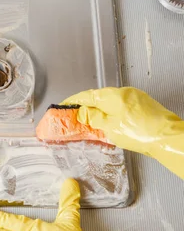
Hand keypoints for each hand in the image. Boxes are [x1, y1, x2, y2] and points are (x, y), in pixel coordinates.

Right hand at [63, 87, 183, 178]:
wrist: (169, 138)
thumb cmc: (140, 133)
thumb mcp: (109, 128)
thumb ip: (92, 119)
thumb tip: (80, 113)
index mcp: (112, 95)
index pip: (86, 96)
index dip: (72, 102)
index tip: (61, 107)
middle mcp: (123, 92)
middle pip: (97, 98)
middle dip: (85, 108)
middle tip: (75, 119)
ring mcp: (134, 97)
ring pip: (109, 102)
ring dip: (99, 111)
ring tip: (91, 124)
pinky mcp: (142, 104)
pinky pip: (120, 106)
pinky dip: (111, 113)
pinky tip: (110, 124)